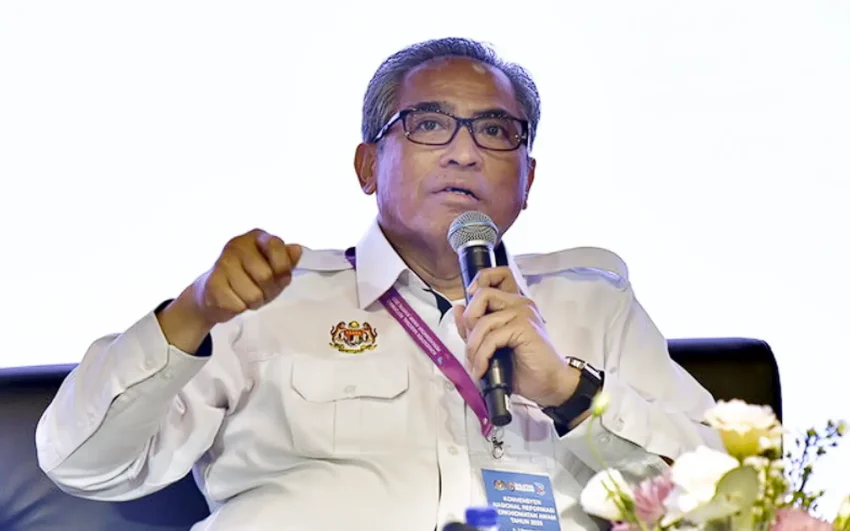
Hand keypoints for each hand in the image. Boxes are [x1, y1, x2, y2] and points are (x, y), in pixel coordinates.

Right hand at [188, 228, 301, 324]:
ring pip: (253, 295)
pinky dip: (240, 308)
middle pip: (266, 276)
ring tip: (246, 295)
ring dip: (254, 302)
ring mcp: (222, 262)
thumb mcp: (275, 270)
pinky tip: (234, 299)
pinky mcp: (212, 283)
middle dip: (269, 291)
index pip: (276, 246)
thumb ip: (287, 261)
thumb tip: (296, 250)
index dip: (283, 267)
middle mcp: (237, 245)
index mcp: (257, 237)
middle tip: (262, 290)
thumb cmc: (249, 279)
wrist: (215, 294)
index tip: (280, 275)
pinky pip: (239, 305)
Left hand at [452, 267, 578, 406]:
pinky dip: (482, 356)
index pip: (498, 274)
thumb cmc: (523, 366)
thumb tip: (457, 307)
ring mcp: (523, 313)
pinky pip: (492, 337)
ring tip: (475, 366)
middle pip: (482, 294)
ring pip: (483, 321)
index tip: (468, 302)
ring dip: (473, 348)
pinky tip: (482, 370)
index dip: (480, 281)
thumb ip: (474, 327)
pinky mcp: (524, 327)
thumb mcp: (491, 345)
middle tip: (471, 346)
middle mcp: (519, 303)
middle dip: (469, 321)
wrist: (549, 384)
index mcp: (513, 303)